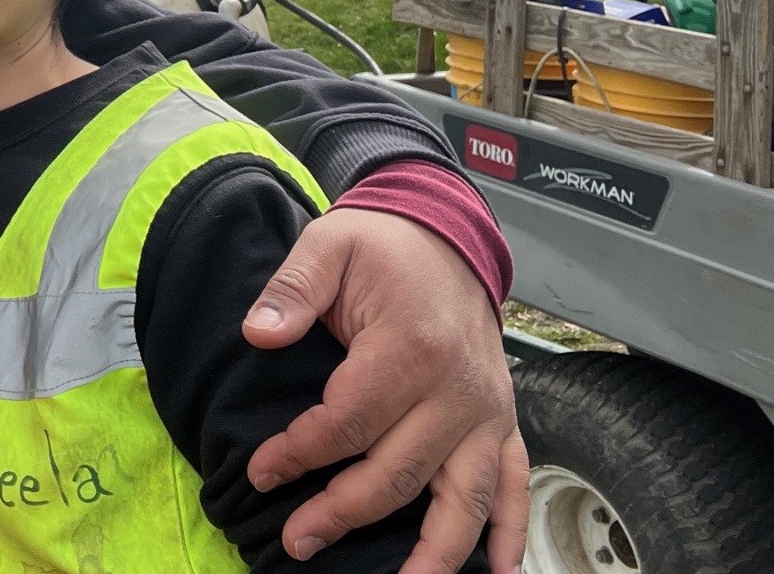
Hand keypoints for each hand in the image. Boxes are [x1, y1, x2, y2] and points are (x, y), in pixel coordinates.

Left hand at [242, 208, 526, 573]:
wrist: (446, 233)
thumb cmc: (381, 245)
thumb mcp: (328, 244)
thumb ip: (291, 289)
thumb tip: (258, 333)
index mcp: (411, 347)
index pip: (349, 421)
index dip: (300, 453)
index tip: (262, 472)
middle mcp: (458, 390)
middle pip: (398, 472)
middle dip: (342, 513)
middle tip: (297, 540)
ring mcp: (487, 411)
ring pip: (464, 498)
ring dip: (434, 553)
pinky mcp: (504, 421)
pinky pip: (515, 484)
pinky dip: (510, 532)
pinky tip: (498, 573)